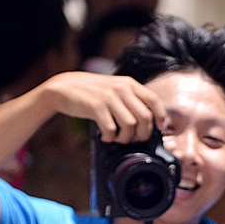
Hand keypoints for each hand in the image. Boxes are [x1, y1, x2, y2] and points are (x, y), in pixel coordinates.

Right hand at [44, 71, 163, 143]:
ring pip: (130, 126)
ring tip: (117, 138)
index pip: (154, 100)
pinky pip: (111, 130)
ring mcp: (109, 97)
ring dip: (125, 138)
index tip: (159, 129)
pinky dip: (110, 138)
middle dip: (142, 134)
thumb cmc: (92, 92)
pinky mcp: (96, 107)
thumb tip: (149, 121)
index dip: (160, 117)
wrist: (64, 88)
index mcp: (129, 83)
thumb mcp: (115, 88)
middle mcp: (121, 88)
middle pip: (145, 118)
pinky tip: (105, 136)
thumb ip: (131, 99)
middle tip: (134, 139)